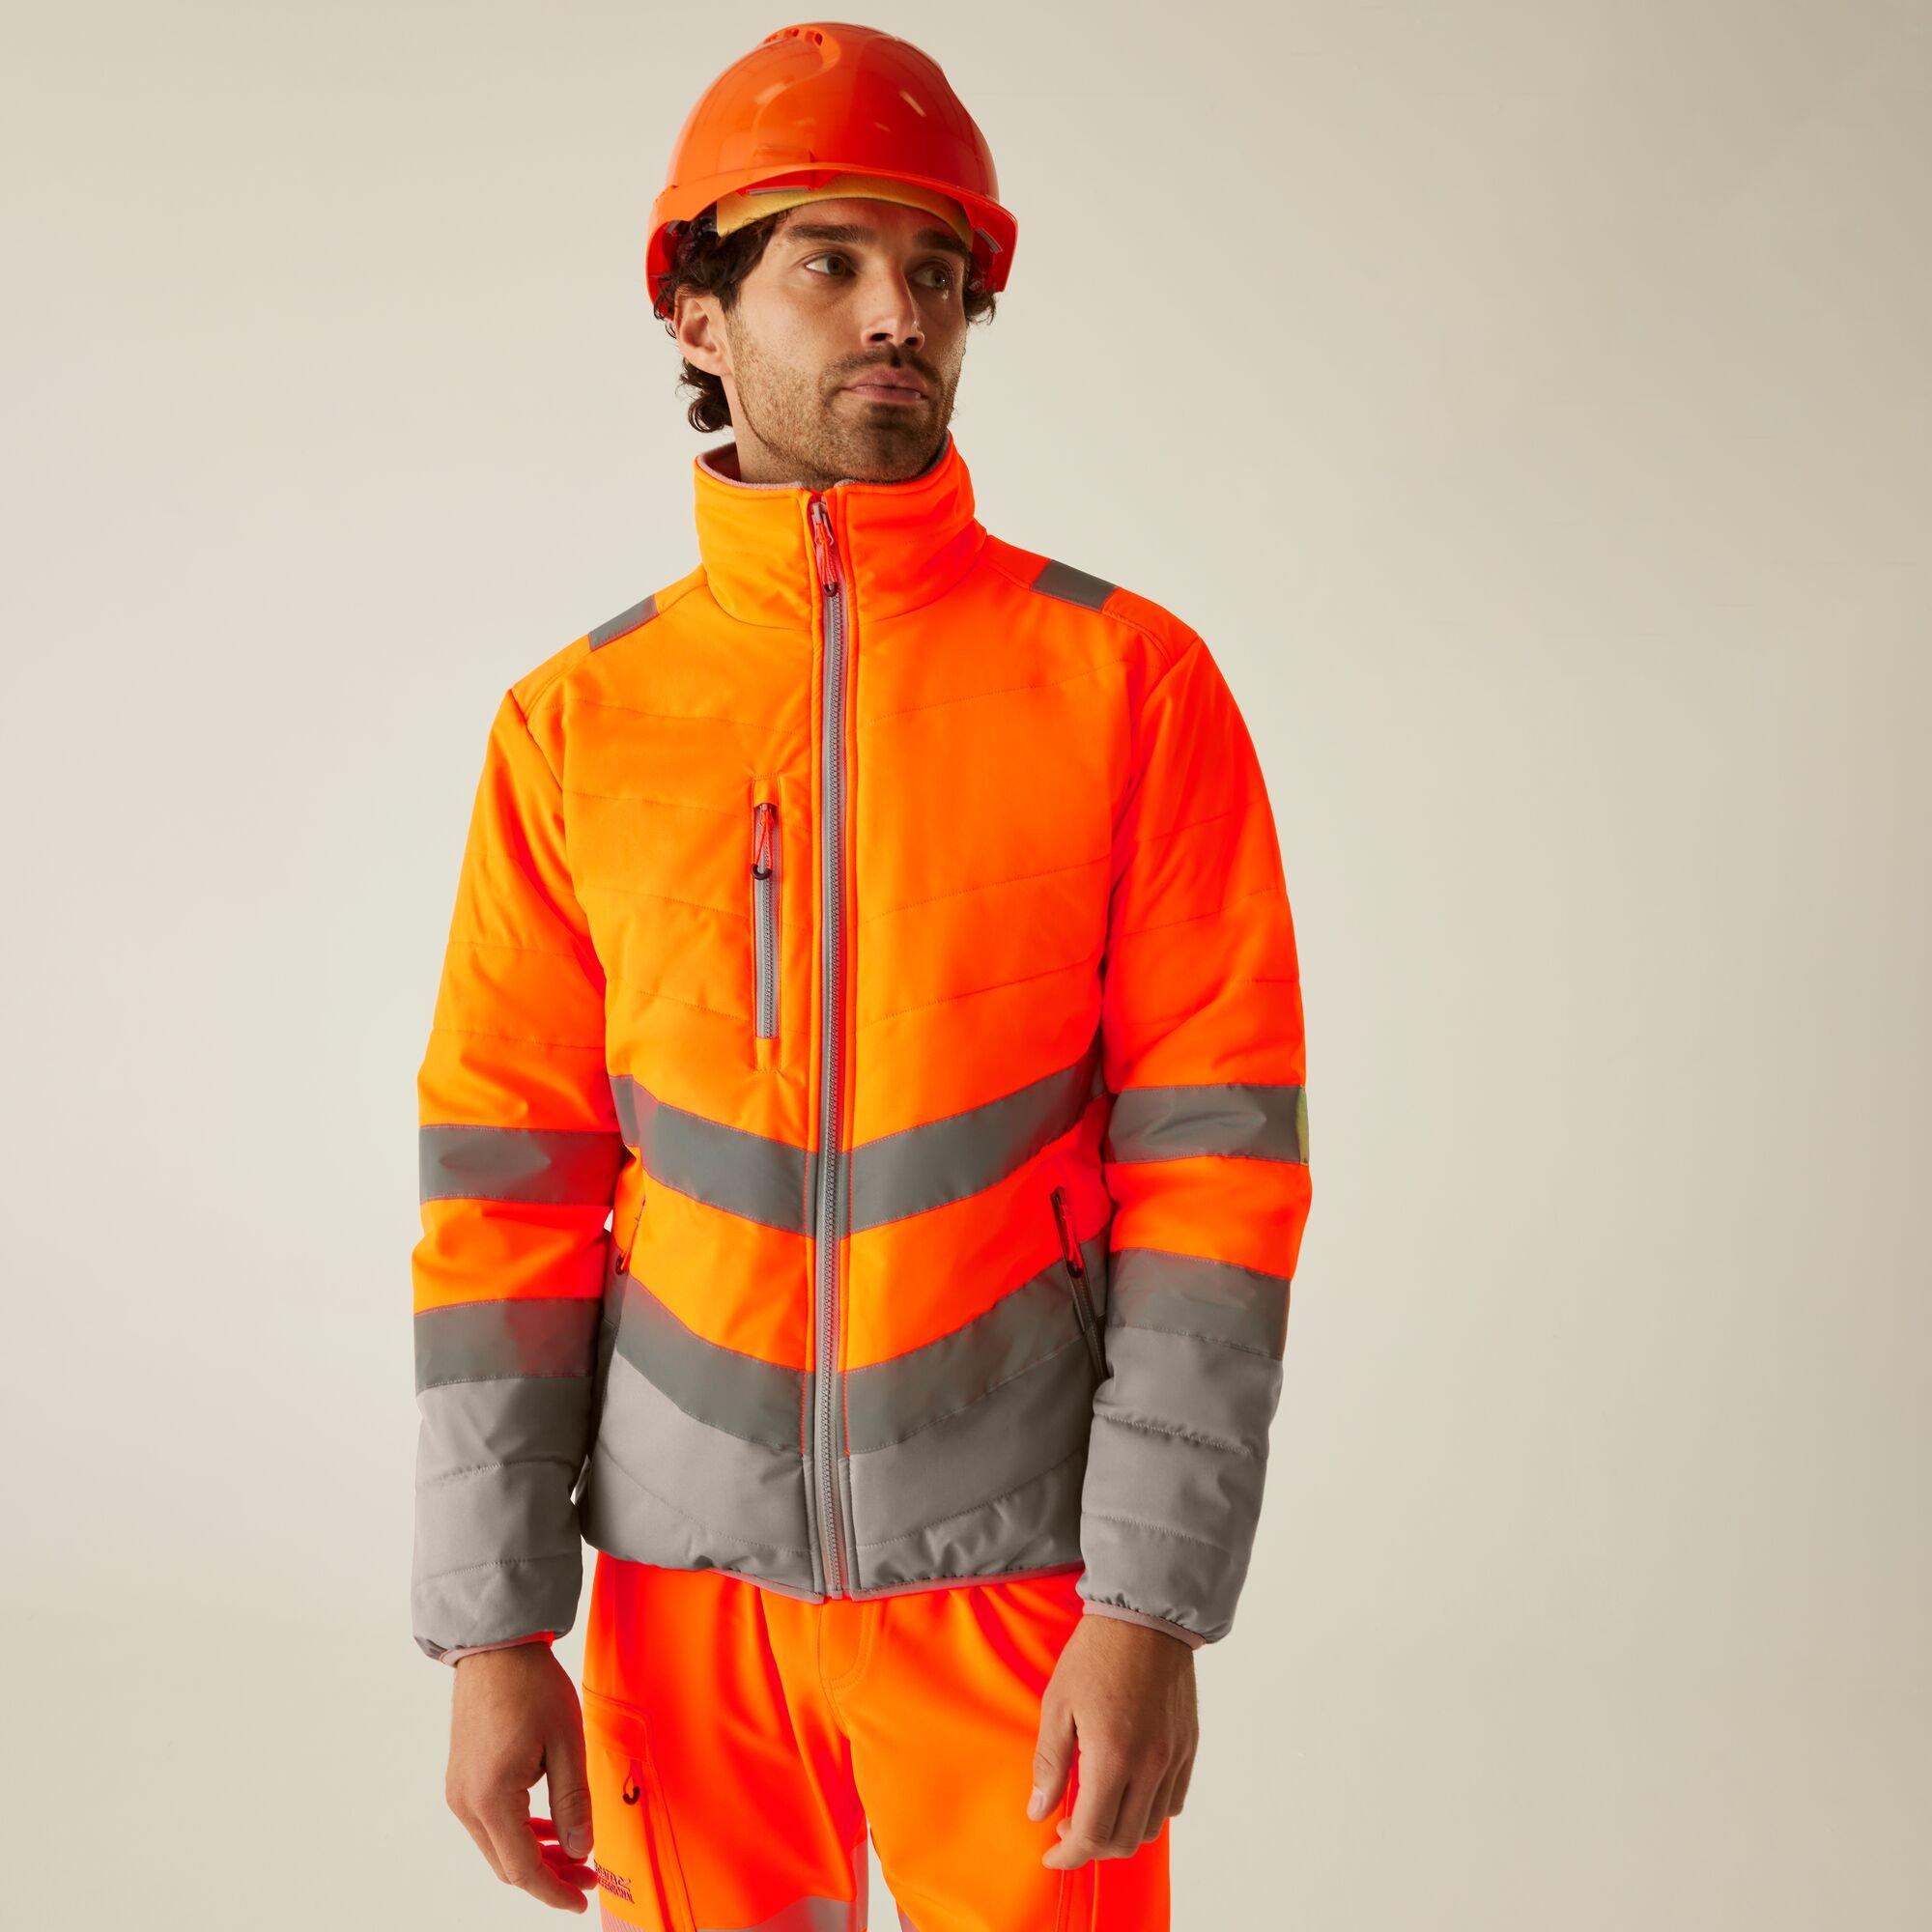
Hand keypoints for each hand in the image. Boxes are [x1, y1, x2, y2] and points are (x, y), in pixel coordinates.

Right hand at [445, 1642, 597, 1911]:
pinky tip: (548, 1827)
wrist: (495, 1647)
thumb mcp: (567, 1744)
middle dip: (549, 1876)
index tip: (582, 1900)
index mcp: (491, 1798)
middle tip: (588, 1874)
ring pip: (498, 1847)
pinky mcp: (462, 1779)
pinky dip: (519, 1832)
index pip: (524, 1869)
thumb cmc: (531, 1686)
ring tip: (574, 1851)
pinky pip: (490, 1824)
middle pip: (508, 1865)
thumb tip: (580, 1849)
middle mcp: (466, 1803)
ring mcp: (459, 1791)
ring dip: (535, 1855)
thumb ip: (573, 1803)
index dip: (555, 1891)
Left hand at [1028, 1614, 1197, 1868]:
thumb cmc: (1095, 1654)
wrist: (1145, 1616)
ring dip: (1121, 1832)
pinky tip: (1127, 1792)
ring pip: (1151, 1827)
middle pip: (1124, 1840)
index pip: (1093, 1834)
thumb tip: (1039, 1811)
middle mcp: (1149, 1766)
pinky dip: (1148, 1811)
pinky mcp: (1187, 1746)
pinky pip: (1173, 1801)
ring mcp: (1173, 1757)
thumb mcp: (1057, 1705)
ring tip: (1096, 1810)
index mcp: (1112, 1757)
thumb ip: (1050, 1764)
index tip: (1051, 1855)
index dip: (1069, 1855)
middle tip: (1067, 1830)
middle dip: (1092, 1848)